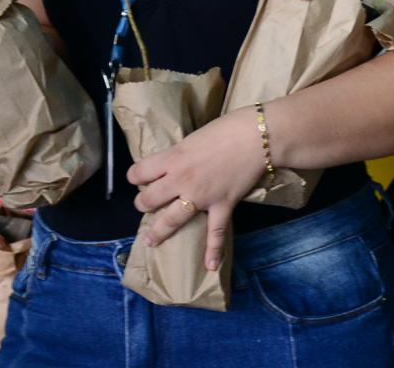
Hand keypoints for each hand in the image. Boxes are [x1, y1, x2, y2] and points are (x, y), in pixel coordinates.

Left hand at [125, 109, 267, 270]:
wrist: (258, 136)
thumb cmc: (228, 128)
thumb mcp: (194, 137)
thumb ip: (181, 153)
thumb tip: (177, 161)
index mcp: (172, 158)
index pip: (139, 172)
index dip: (135, 176)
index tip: (138, 177)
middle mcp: (180, 180)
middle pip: (149, 199)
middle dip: (144, 203)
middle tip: (147, 204)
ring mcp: (200, 196)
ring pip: (171, 219)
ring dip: (159, 230)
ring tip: (152, 238)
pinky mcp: (222, 205)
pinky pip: (215, 232)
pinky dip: (214, 250)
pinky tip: (210, 266)